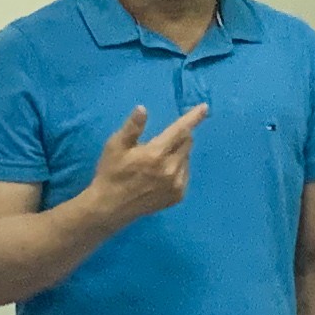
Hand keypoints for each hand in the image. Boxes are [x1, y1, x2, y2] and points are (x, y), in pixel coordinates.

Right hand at [83, 103, 207, 228]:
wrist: (110, 207)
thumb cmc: (111, 172)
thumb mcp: (115, 146)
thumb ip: (132, 127)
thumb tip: (143, 108)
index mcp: (156, 154)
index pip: (180, 130)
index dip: (193, 118)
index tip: (204, 107)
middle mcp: (170, 169)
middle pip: (187, 143)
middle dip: (180, 135)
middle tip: (163, 140)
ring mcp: (176, 184)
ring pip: (187, 158)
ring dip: (179, 152)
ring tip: (158, 159)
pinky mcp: (177, 196)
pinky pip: (186, 174)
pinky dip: (179, 167)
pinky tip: (163, 172)